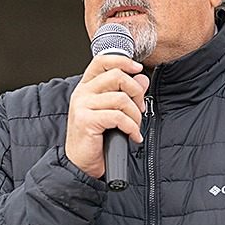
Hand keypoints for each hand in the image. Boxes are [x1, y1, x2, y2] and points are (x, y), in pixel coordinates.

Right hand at [65, 54, 149, 178]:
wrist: (82, 163)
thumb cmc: (97, 138)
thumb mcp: (113, 111)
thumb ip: (126, 93)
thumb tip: (142, 78)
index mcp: (87, 86)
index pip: (102, 61)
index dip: (122, 60)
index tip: (137, 68)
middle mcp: (82, 93)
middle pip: (117, 76)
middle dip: (136, 92)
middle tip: (140, 109)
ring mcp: (82, 106)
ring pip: (121, 98)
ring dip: (135, 115)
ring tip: (135, 126)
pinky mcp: (86, 120)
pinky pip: (119, 117)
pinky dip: (132, 127)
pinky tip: (133, 136)